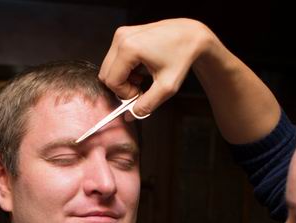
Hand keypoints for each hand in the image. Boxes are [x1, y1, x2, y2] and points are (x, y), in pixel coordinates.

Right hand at [98, 19, 214, 116]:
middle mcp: (121, 38)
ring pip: (109, 67)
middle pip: (106, 74)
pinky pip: (114, 59)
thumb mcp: (167, 87)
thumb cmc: (181, 56)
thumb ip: (148, 104)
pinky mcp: (124, 34)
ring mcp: (121, 34)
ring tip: (142, 78)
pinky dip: (124, 69)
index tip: (140, 94)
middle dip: (121, 86)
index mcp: (129, 48)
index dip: (124, 93)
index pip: (112, 81)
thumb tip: (132, 115)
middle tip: (140, 88)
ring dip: (123, 78)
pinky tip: (140, 69)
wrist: (190, 35)